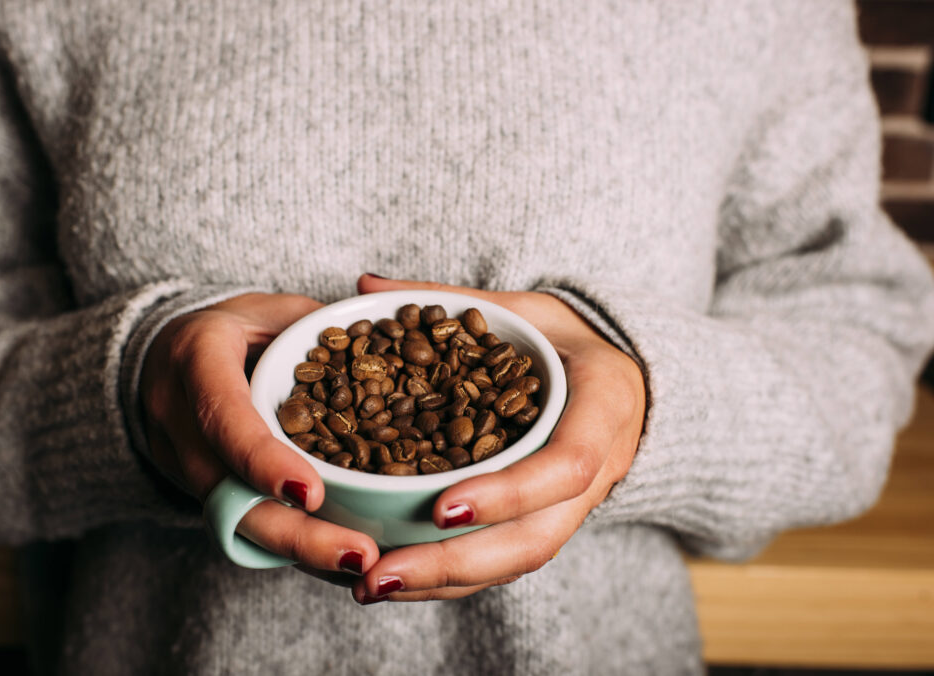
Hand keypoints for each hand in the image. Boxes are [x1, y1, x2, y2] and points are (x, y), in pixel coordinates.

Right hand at [140, 293, 380, 575]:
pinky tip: (340, 562)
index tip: (311, 494)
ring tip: (360, 565)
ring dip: (298, 551)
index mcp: (194, 359)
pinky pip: (242, 526)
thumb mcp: (268, 308)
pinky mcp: (199, 490)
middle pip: (228, 492)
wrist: (159, 357)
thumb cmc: (230, 327)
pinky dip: (290, 548)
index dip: (262, 459)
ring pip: (234, 522)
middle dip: (293, 533)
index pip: (223, 415)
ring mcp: (180, 461)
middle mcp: (177, 418)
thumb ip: (318, 325)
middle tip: (358, 555)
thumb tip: (388, 338)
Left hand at [350, 275, 644, 602]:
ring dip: (444, 582)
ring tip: (371, 586)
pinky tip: (394, 580)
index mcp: (603, 409)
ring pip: (516, 562)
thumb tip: (365, 286)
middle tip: (381, 574)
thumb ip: (451, 298)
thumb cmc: (568, 341)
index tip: (441, 509)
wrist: (621, 382)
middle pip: (536, 539)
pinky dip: (451, 577)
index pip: (567, 464)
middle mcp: (598, 471)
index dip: (508, 492)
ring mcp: (573, 507)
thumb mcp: (524, 308)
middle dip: (457, 563)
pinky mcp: (546, 522)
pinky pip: (503, 560)